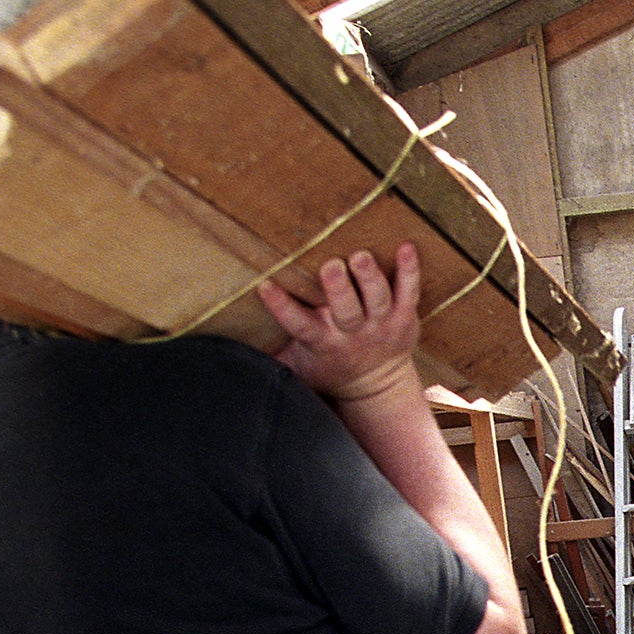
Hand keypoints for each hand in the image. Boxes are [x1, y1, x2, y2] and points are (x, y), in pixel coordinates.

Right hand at [259, 244, 422, 402]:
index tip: (265, 286)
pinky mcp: (404, 316)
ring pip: (377, 300)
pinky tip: (407, 247)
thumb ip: (269, 357)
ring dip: (370, 278)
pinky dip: (410, 271)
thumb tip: (224, 350)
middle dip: (338, 289)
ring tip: (361, 256)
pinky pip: (409, 292)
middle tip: (331, 266)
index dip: (282, 307)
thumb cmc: (328, 367)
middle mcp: (352, 332)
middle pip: (346, 310)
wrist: (376, 386)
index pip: (298, 324)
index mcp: (322, 341)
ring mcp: (381, 324)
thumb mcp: (297, 368)